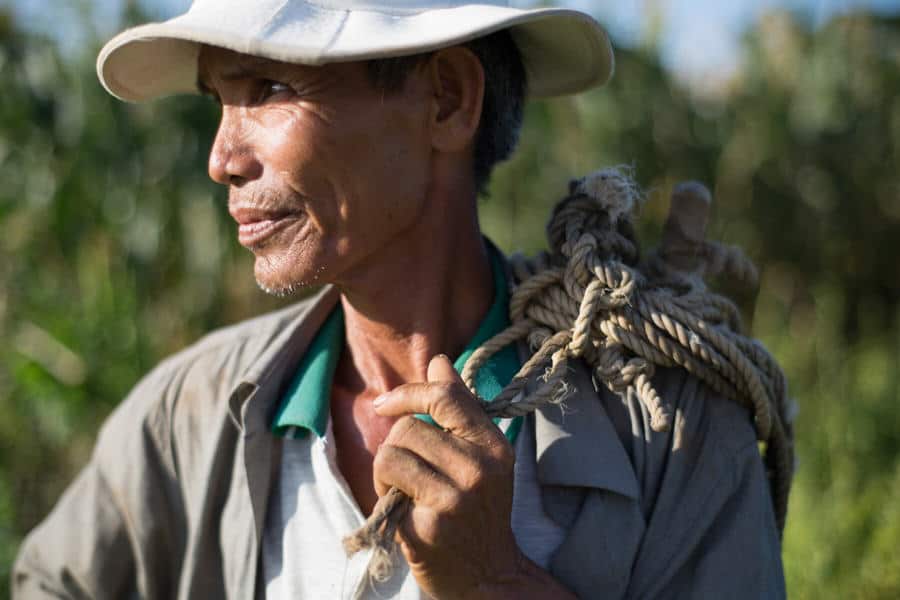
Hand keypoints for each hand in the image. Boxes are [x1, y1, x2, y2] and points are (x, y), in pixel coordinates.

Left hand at [372, 354, 526, 598]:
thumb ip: (460, 409)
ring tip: (404, 491)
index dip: (408, 392)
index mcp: (492, 446)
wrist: (488, 577)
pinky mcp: (427, 526)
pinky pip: (385, 489)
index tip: (385, 403)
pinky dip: (385, 496)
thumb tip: (440, 360)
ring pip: (390, 455)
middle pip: (407, 428)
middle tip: (408, 472)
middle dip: (396, 447)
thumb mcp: (482, 457)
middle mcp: (477, 469)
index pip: (446, 397)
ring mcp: (453, 499)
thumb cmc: (479, 511)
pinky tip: (405, 512)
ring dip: (386, 472)